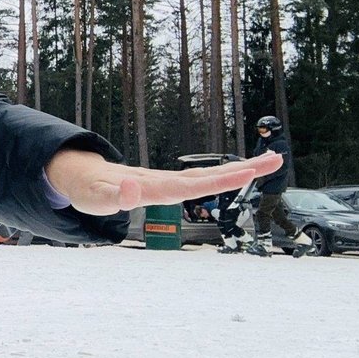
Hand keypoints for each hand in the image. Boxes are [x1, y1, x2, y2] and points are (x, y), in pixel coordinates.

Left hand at [45, 148, 283, 216]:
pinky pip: (201, 178)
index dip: (218, 182)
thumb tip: (132, 189)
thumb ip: (115, 196)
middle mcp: (166, 181)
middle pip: (209, 175)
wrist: (82, 177)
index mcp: (154, 186)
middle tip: (276, 159)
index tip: (246, 172)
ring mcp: (170, 181)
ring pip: (209, 174)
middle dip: (243, 169)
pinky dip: (225, 174)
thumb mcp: (96, 198)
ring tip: (271, 161)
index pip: (191, 185)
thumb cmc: (89, 190)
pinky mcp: (170, 184)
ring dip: (240, 168)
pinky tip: (245, 171)